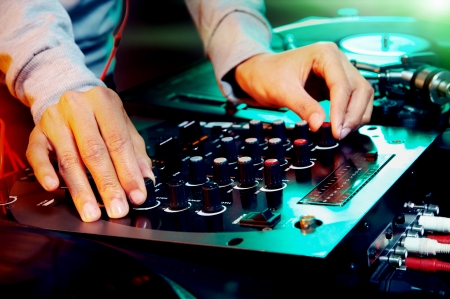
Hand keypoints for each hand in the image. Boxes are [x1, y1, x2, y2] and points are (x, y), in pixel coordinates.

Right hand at [26, 86, 153, 221]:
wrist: (70, 100)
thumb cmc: (100, 116)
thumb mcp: (123, 125)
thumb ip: (135, 152)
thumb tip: (146, 179)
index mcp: (104, 102)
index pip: (118, 141)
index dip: (129, 171)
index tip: (136, 195)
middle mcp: (77, 108)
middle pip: (94, 152)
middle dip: (107, 185)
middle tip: (117, 208)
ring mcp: (54, 120)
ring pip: (69, 160)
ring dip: (81, 190)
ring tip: (92, 211)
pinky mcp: (36, 133)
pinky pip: (37, 155)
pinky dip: (45, 173)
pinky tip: (54, 187)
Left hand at [235, 42, 373, 139]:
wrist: (258, 72)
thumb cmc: (267, 74)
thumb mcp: (282, 91)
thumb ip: (303, 107)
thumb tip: (319, 125)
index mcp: (325, 54)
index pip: (342, 84)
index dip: (341, 110)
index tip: (336, 129)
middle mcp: (336, 60)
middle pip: (359, 89)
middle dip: (352, 115)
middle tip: (340, 134)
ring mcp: (338, 72)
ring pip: (361, 95)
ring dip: (355, 116)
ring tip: (341, 133)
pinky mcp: (335, 85)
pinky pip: (352, 100)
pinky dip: (350, 115)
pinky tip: (340, 126)